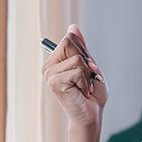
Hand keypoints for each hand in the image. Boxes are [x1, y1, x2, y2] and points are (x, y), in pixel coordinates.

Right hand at [41, 24, 107, 141]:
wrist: (92, 114)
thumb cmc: (91, 94)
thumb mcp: (88, 65)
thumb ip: (81, 48)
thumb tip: (73, 27)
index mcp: (56, 61)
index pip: (69, 38)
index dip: (84, 51)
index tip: (87, 68)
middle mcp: (49, 66)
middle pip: (70, 42)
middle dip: (85, 60)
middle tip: (86, 78)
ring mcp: (49, 74)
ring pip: (76, 58)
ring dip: (87, 74)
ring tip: (84, 87)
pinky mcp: (54, 82)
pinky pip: (77, 71)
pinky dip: (85, 82)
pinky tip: (81, 93)